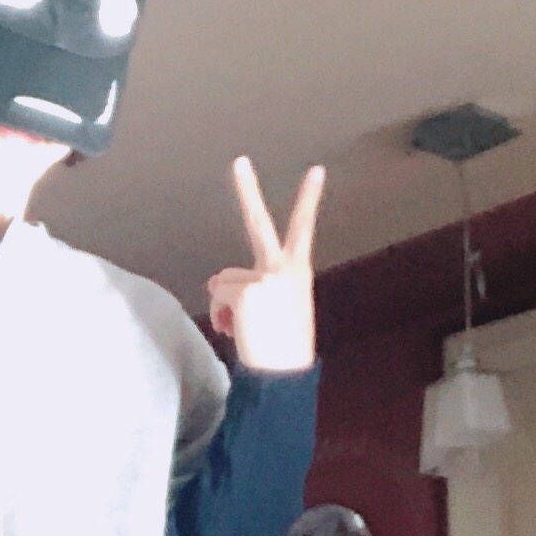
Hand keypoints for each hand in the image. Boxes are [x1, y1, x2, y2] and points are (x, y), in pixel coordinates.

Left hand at [207, 155, 323, 371]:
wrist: (284, 374)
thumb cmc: (286, 349)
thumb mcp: (284, 310)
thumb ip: (262, 288)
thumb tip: (225, 287)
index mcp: (298, 271)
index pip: (303, 228)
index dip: (309, 199)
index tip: (316, 170)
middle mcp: (282, 268)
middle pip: (259, 222)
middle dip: (248, 189)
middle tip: (239, 161)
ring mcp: (263, 276)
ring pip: (226, 280)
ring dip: (228, 305)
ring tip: (246, 330)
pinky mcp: (245, 289)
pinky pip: (219, 296)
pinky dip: (222, 316)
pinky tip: (236, 332)